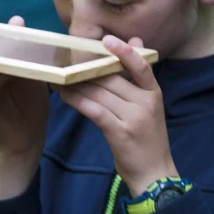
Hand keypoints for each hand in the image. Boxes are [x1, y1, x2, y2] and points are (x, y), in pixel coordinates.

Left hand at [54, 36, 176, 195]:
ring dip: (77, 84)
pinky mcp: (119, 132)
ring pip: (100, 93)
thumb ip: (139, 77)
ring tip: (59, 76)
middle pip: (112, 79)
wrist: (154, 174)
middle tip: (66, 62)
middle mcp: (145, 102)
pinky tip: (65, 95)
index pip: (142, 66)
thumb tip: (136, 41)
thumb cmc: (148, 138)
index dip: (125, 51)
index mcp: (154, 93)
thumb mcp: (149, 106)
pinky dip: (78, 101)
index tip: (107, 39)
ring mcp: (133, 117)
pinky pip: (94, 110)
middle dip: (87, 71)